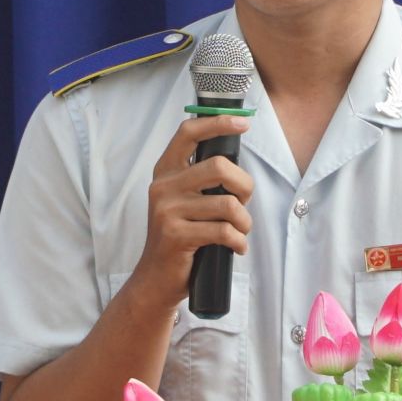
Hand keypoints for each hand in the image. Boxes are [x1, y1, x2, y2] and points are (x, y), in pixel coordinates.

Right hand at [125, 114, 254, 311]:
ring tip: (240, 231)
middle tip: (243, 203)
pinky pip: (224, 231)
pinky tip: (236, 247)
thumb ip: (201, 179)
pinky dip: (238, 241)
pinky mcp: (176, 235)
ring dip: (244, 221)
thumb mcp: (183, 200)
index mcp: (165, 172)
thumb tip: (236, 162)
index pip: (188, 133)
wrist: (156, 278)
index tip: (242, 123)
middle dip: (244, 186)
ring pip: (227, 204)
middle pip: (219, 167)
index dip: (217, 122)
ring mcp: (167, 211)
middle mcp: (163, 187)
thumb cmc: (180, 236)